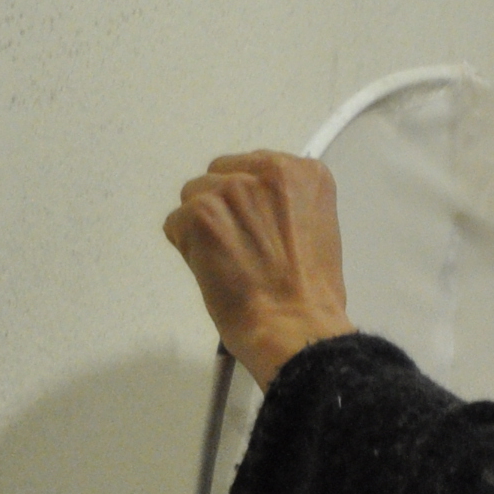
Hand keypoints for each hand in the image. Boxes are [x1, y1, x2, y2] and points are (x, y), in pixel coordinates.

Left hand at [164, 151, 355, 385]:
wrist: (295, 325)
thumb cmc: (311, 294)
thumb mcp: (318, 230)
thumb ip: (287, 206)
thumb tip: (258, 209)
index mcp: (305, 174)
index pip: (254, 167)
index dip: (252, 202)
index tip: (259, 226)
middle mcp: (268, 172)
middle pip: (221, 175)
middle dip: (224, 207)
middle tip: (241, 246)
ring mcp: (231, 190)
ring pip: (194, 197)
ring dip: (203, 227)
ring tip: (229, 261)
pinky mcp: (200, 214)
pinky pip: (175, 224)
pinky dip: (187, 248)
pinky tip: (214, 269)